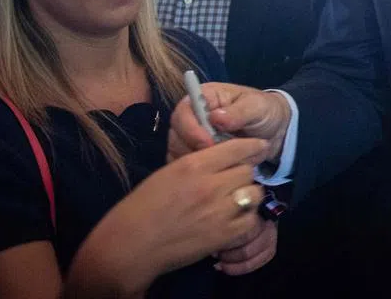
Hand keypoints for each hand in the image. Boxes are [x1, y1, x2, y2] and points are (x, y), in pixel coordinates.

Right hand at [72, 138, 269, 294]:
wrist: (131, 245)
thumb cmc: (144, 206)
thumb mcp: (169, 172)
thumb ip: (199, 162)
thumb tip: (224, 156)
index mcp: (194, 165)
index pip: (237, 148)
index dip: (252, 146)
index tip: (259, 147)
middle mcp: (210, 185)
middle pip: (248, 171)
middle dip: (244, 173)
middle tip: (235, 180)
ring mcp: (219, 211)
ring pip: (254, 194)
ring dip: (247, 195)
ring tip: (236, 200)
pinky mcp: (223, 235)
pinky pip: (250, 220)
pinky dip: (246, 218)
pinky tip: (234, 219)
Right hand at [168, 82, 291, 163]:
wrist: (275, 130)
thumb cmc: (264, 111)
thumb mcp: (256, 107)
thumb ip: (238, 112)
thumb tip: (215, 117)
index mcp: (204, 98)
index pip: (182, 112)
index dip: (190, 129)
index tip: (207, 143)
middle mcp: (193, 118)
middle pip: (177, 137)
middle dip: (196, 150)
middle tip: (219, 160)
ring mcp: (192, 138)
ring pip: (181, 155)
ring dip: (203, 164)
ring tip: (229, 164)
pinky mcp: (197, 156)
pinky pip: (190, 169)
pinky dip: (204, 174)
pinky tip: (222, 174)